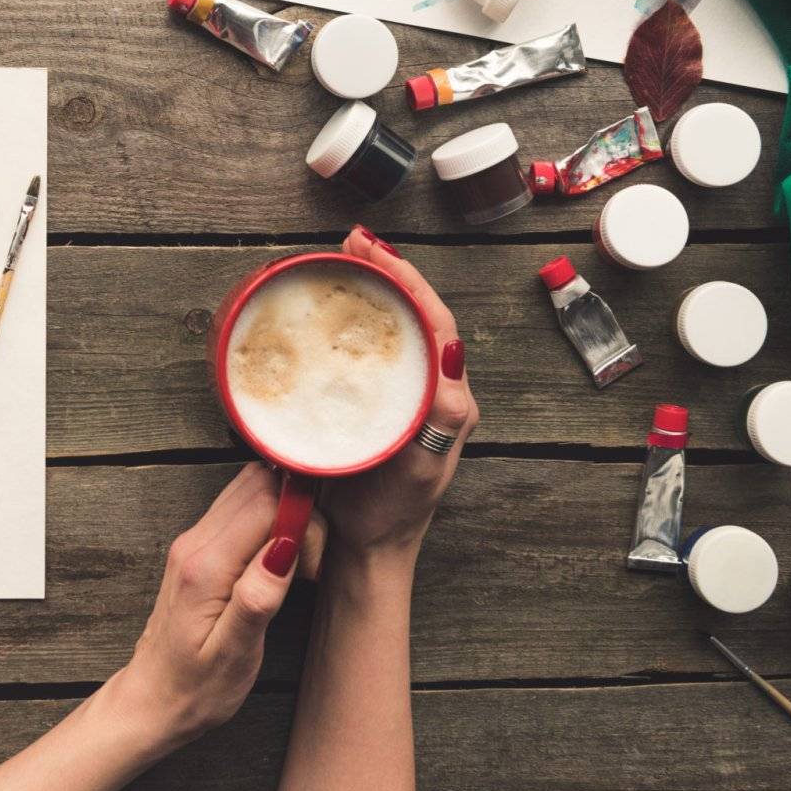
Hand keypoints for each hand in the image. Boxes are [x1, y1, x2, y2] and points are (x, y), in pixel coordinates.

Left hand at [106, 463, 308, 748]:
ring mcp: (193, 541)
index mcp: (205, 566)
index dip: (302, 520)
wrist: (153, 701)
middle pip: (259, 485)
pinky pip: (240, 509)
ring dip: (283, 514)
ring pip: (249, 490)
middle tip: (307, 566)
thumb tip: (285, 545)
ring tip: (294, 566)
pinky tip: (275, 562)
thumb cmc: (195, 688)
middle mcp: (194, 543)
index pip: (266, 502)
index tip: (312, 562)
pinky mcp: (198, 548)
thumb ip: (258, 596)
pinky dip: (268, 522)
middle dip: (297, 511)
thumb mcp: (235, 655)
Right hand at [321, 227, 478, 561]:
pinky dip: (364, 317)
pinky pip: (380, 349)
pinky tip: (340, 305)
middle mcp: (435, 389)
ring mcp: (409, 395)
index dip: (410, 280)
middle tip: (355, 241)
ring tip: (348, 258)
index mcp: (450, 398)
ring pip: (400, 327)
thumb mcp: (422, 464)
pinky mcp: (383, 403)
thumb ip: (439, 413)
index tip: (376, 252)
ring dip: (379, 287)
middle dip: (392, 271)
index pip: (437, 321)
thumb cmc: (391, 512)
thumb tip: (448, 350)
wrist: (369, 548)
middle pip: (419, 313)